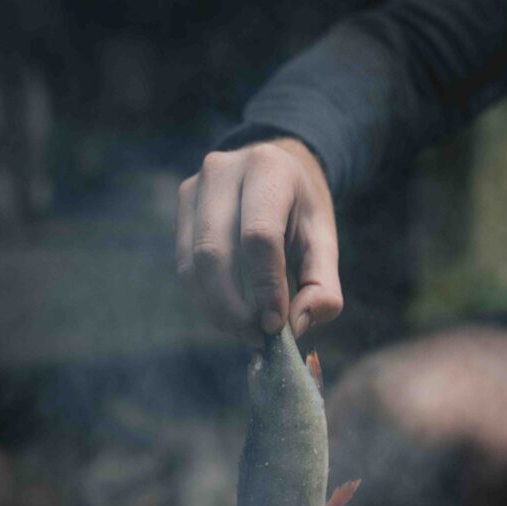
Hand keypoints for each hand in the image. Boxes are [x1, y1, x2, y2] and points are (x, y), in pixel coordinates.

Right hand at [176, 138, 342, 340]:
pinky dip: (205, 298)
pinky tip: (229, 313)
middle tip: (256, 337)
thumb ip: (323, 287)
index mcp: (270, 168)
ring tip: (245, 331)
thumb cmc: (302, 211)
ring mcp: (196, 186)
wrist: (276, 170)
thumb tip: (297, 326)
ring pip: (193, 263)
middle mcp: (224, 170)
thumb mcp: (324, 242)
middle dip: (233, 307)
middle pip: (214, 252)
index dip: (266, 286)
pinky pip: (185, 265)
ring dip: (217, 309)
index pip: (259, 236)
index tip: (275, 325)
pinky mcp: (182, 205)